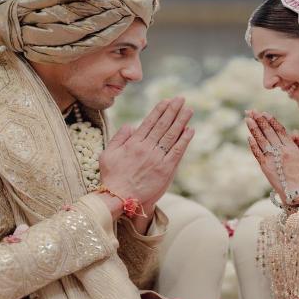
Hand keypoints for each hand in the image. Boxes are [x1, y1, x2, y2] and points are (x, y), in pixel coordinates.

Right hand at [98, 98, 193, 218]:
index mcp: (133, 144)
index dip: (159, 110)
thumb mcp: (107, 155)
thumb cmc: (112, 177)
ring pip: (171, 135)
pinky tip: (190, 129)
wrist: (120, 199)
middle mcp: (146, 148)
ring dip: (181, 121)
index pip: (149, 122)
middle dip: (172, 110)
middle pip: (162, 125)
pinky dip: (184, 140)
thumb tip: (131, 125)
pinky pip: (177, 151)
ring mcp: (157, 158)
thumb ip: (119, 138)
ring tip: (189, 109)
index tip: (167, 101)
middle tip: (181, 99)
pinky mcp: (166, 169)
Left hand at [246, 110, 298, 203]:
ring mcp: (272, 160)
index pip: (280, 130)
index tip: (265, 113)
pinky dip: (253, 145)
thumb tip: (298, 132)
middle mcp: (281, 152)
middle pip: (268, 132)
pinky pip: (257, 154)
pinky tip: (249, 137)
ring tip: (247, 119)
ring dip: (253, 129)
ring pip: (261, 141)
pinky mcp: (266, 169)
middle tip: (251, 111)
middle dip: (259, 120)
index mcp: (293, 148)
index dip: (272, 121)